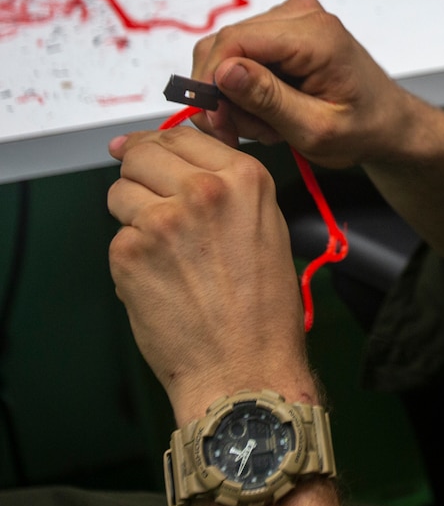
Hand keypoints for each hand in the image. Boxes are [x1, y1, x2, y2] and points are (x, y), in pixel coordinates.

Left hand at [107, 126, 316, 424]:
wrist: (244, 369)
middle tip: (149, 201)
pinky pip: (117, 239)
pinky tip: (159, 282)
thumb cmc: (262, 308)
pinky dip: (131, 258)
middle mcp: (202, 190)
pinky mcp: (130, 254)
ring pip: (119, 193)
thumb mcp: (265, 228)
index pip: (181, 136)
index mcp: (242, 179)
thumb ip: (227, 185)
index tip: (139, 148)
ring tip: (163, 253)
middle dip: (139, 173)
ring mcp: (162, 220)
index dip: (157, 144)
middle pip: (141, 155)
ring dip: (132, 215)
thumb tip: (185, 155)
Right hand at [192, 0, 413, 168]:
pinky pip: (240, 54)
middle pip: (225, 44)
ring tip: (265, 126)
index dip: (211, 82)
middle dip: (222, 94)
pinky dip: (244, 89)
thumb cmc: (362, 128)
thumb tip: (223, 72)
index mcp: (315, 35)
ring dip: (234, 96)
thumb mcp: (315, 128)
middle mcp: (300, 14)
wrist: (387, 122)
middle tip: (240, 133)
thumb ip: (269, 100)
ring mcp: (290, 17)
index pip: (235, 41)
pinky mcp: (282, 29)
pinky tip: (268, 112)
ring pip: (227, 51)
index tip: (215, 122)